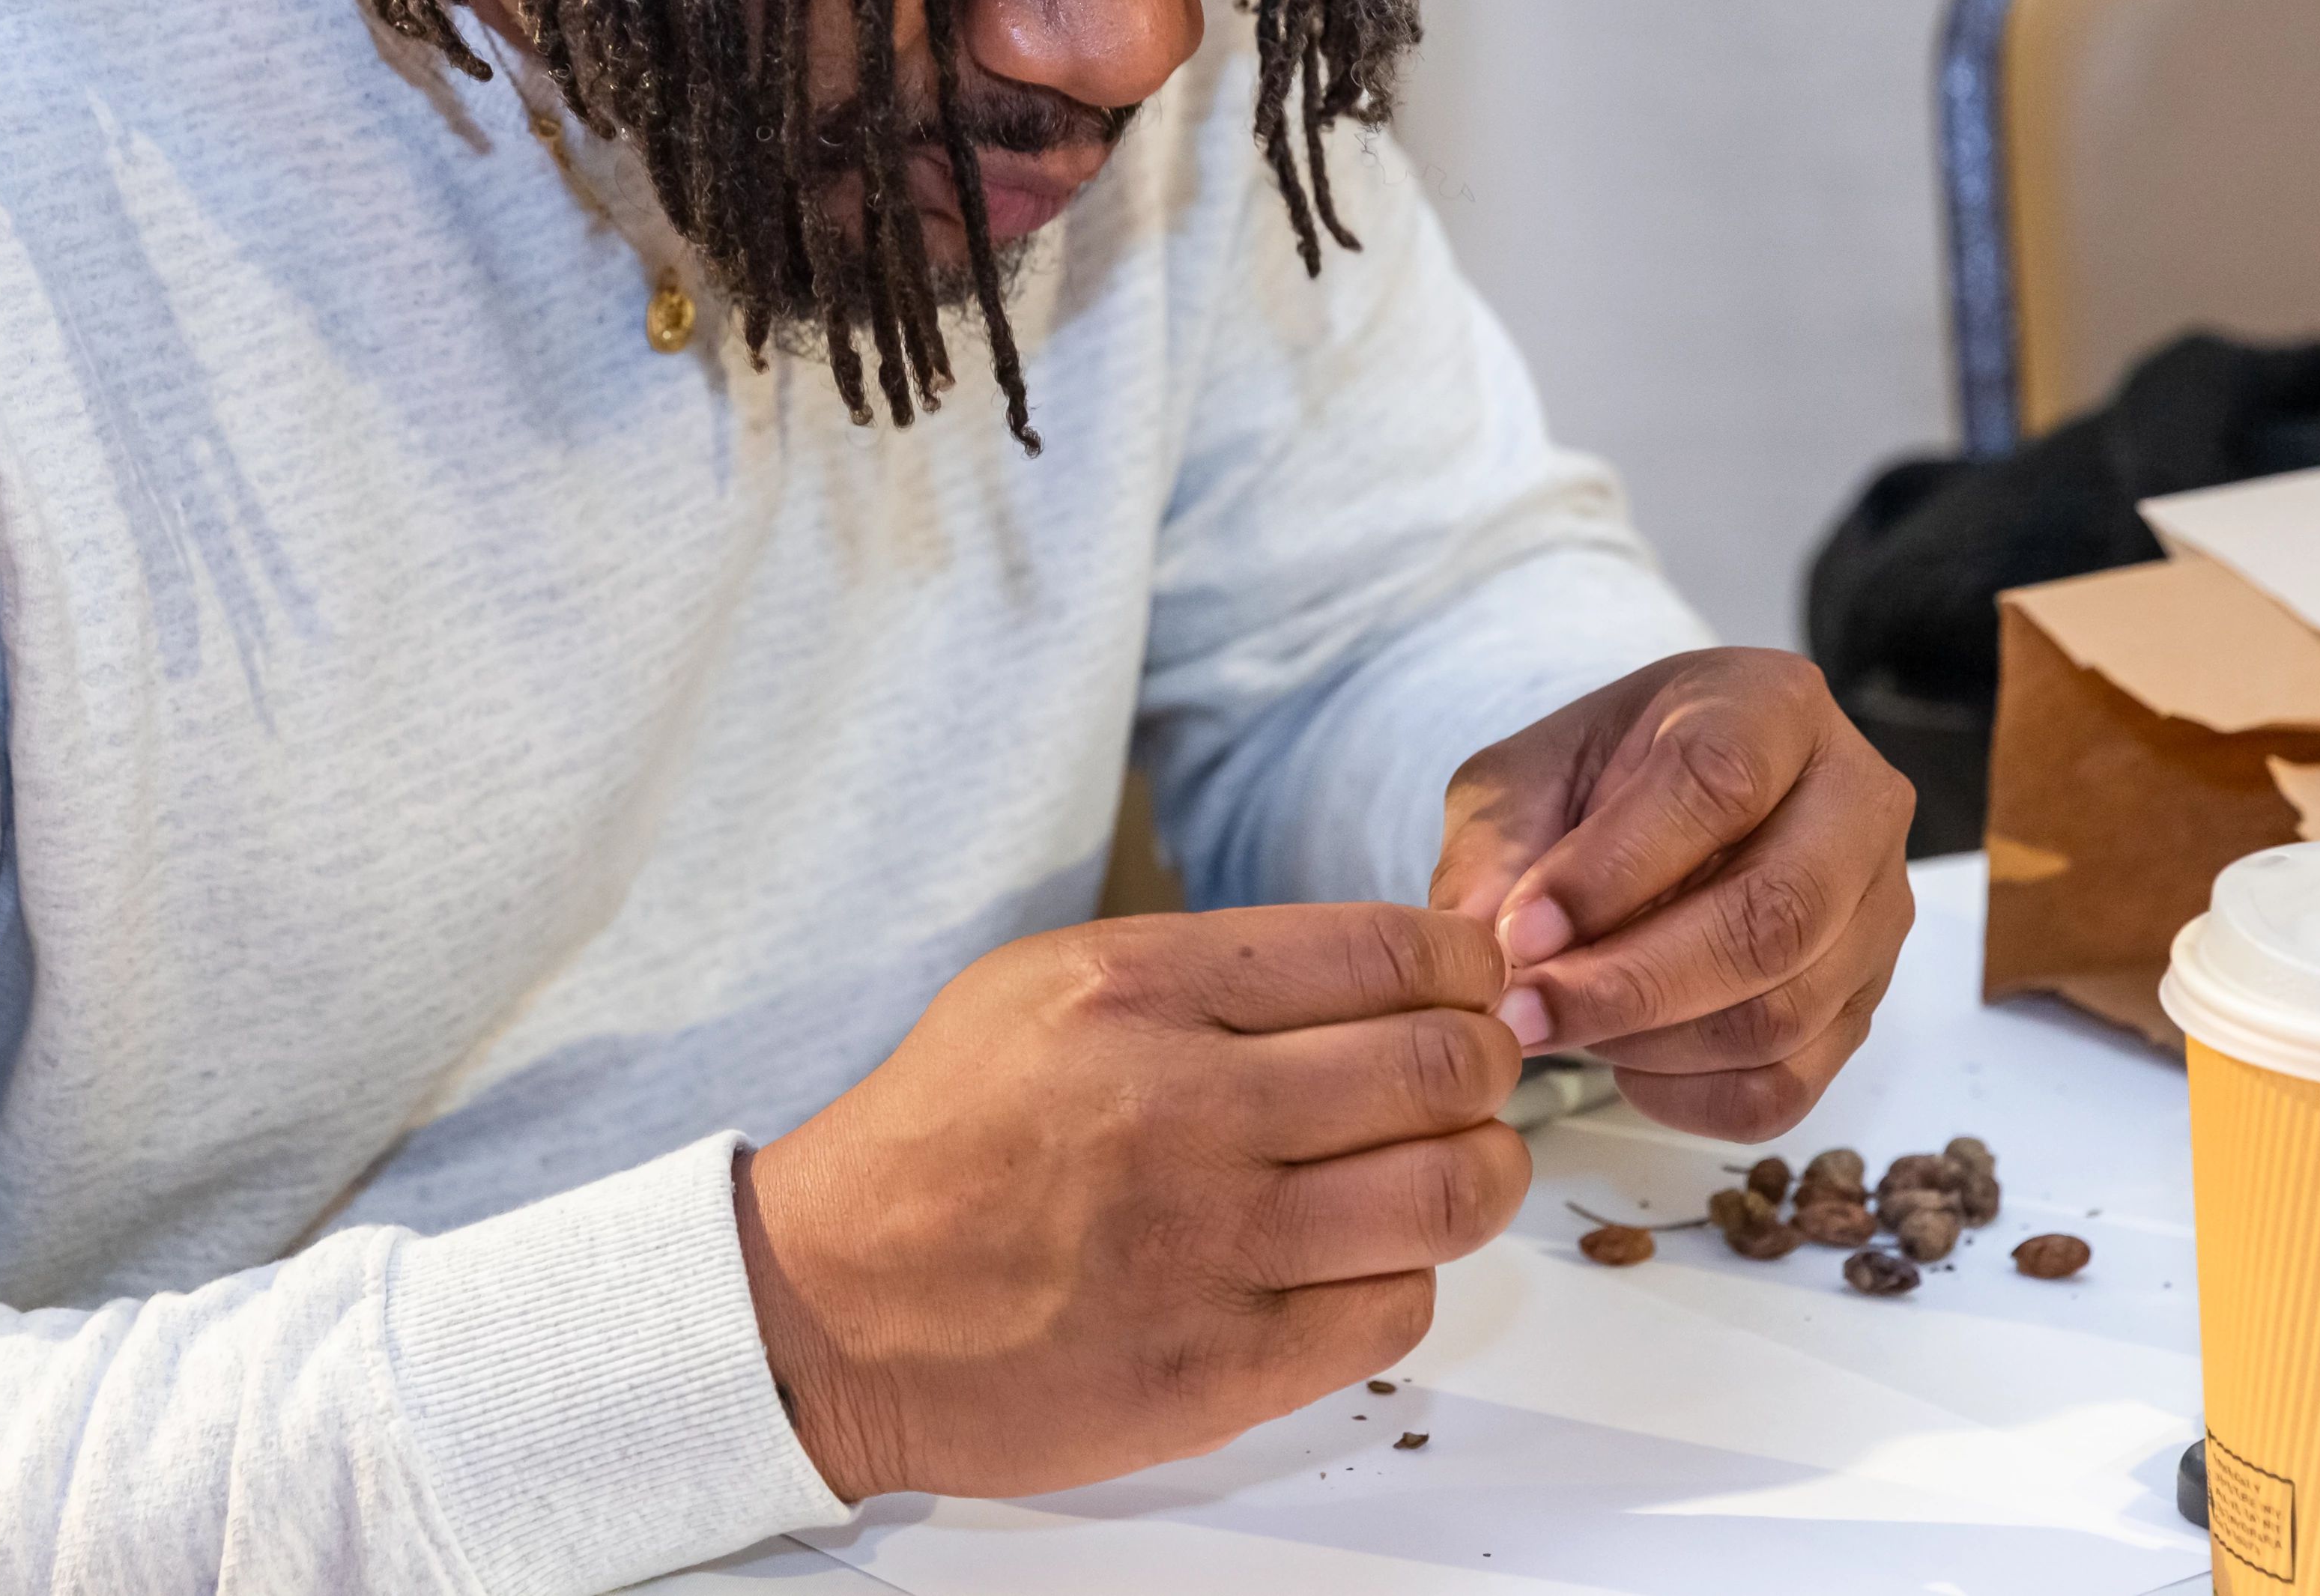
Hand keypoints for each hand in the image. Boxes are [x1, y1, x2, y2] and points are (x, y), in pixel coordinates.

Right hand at [737, 903, 1527, 1500]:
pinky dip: (1405, 1276)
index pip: (1388, 950)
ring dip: (1476, 1172)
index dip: (1464, 966)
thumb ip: (1214, 970)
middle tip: (1472, 1075)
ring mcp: (1205, 1246)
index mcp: (1137, 990)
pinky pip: (1395, 1311)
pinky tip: (1358, 1258)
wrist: (830, 1304)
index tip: (1468, 985)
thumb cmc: (945, 1138)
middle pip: (1441, 1068)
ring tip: (1445, 1165)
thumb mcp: (1049, 984)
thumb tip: (1388, 970)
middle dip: (1489, 1064)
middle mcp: (1181, 1108)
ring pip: (1448, 1194)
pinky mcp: (1218, 1369)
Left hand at [1434, 649, 1912, 1142]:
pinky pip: (1786, 1086)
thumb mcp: (1523, 780)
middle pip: (1773, 916)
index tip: (1517, 931)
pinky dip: (1687, 1097)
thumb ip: (1496, 850)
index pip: (1718, 784)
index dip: (1612, 870)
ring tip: (1558, 1026)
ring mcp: (1874, 914)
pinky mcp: (1862, 1008)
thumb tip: (1479, 950)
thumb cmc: (1593, 783)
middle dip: (1631, 984)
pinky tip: (1621, 1061)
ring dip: (1649, 1043)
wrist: (1655, 815)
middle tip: (1523, 1014)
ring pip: (1781, 1013)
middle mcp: (1856, 804)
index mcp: (1773, 706)